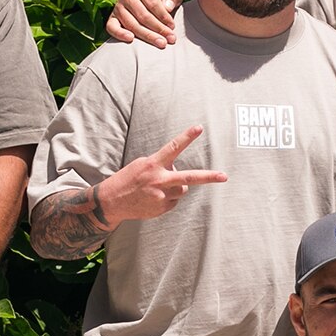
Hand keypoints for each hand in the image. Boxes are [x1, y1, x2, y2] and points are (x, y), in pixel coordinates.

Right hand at [98, 127, 225, 222]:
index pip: (173, 148)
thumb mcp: (142, 165)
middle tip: (225, 176)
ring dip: (177, 187)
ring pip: (183, 189)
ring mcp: (161, 196)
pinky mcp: (162, 208)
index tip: (199, 128)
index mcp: (153, 164)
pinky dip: (168, 198)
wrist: (111, 202)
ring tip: (158, 187)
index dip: (187, 137)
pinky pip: (174, 201)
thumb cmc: (128, 179)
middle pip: (189, 178)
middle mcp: (159, 180)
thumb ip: (162, 166)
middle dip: (209, 177)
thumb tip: (181, 177)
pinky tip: (153, 197)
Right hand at [104, 0, 186, 48]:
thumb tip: (167, 7)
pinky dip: (119, 34)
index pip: (152, 3)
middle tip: (170, 39)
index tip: (172, 26)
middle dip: (158, 29)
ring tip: (160, 43)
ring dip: (146, 36)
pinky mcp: (113, 18)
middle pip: (142, 16)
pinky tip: (131, 39)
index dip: (163, 17)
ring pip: (131, 24)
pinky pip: (111, 27)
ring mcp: (118, 7)